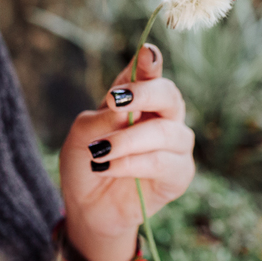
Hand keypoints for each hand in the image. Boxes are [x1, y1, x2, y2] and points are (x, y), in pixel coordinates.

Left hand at [59, 44, 196, 260]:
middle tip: (115, 100)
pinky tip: (108, 168)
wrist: (88, 208)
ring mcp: (175, 146)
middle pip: (169, 95)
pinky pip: (164, 164)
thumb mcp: (82, 136)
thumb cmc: (87, 164)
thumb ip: (103, 118)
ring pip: (166, 133)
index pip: (149, 73)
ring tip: (100, 151)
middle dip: (145, 94)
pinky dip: (133, 164)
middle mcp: (162, 117)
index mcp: (139, 100)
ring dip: (129, 140)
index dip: (150, 62)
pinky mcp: (179, 175)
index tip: (147, 52)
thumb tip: (124, 109)